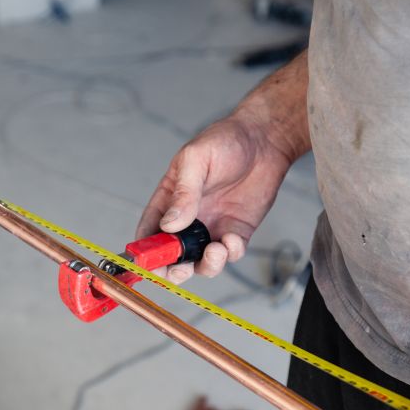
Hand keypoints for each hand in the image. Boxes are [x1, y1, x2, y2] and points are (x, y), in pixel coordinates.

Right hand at [136, 113, 293, 282]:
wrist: (264, 140)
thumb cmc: (225, 141)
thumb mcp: (196, 159)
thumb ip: (183, 193)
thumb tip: (169, 224)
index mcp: (168, 201)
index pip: (148, 231)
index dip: (144, 251)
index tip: (148, 261)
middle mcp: (188, 219)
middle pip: (172, 256)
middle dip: (172, 269)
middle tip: (180, 268)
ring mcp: (212, 228)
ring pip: (201, 262)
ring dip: (205, 265)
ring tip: (215, 250)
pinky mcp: (236, 232)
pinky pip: (230, 254)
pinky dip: (230, 253)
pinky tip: (232, 239)